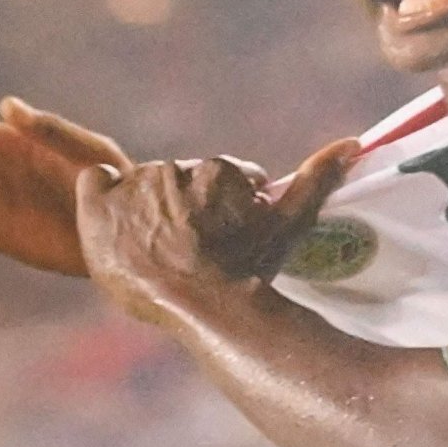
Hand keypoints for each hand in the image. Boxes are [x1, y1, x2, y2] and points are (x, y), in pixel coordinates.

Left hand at [74, 142, 362, 322]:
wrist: (203, 304)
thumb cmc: (248, 269)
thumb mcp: (289, 224)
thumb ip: (317, 178)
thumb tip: (352, 142)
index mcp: (220, 171)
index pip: (215, 182)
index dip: (219, 212)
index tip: (220, 241)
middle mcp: (176, 169)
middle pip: (175, 185)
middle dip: (181, 211)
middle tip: (188, 251)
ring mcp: (136, 186)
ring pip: (139, 188)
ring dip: (145, 211)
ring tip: (155, 252)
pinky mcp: (100, 204)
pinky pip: (95, 182)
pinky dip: (102, 199)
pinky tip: (116, 228)